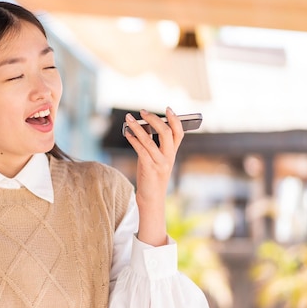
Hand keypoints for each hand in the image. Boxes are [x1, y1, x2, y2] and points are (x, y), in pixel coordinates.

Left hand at [123, 108, 183, 245]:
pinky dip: (133, 140)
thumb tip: (145, 126)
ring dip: (138, 127)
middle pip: (167, 133)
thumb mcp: (155, 158)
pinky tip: (127, 133)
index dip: (175, 120)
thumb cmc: (151, 176)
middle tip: (142, 111)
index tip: (168, 109)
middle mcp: (169, 157)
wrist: (152, 198)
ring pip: (150, 141)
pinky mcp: (150, 169)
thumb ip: (152, 144)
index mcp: (172, 153)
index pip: (179, 133)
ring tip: (128, 118)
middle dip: (154, 119)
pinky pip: (141, 150)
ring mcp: (160, 164)